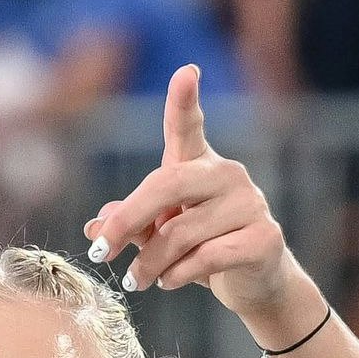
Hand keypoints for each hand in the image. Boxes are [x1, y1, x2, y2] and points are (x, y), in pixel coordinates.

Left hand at [82, 66, 319, 343]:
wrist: (257, 285)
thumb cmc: (204, 249)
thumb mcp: (162, 233)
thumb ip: (132, 224)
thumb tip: (93, 226)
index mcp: (201, 165)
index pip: (188, 127)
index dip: (186, 100)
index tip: (186, 73)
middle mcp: (228, 175)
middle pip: (167, 184)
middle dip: (127, 219)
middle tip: (101, 251)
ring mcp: (251, 204)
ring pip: (182, 232)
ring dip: (150, 262)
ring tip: (137, 280)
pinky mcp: (265, 238)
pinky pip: (207, 256)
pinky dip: (178, 274)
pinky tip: (168, 282)